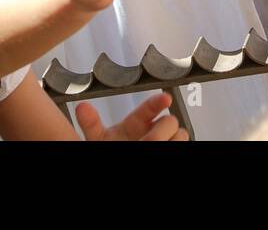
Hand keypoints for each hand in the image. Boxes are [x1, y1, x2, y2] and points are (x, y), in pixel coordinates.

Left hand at [74, 93, 188, 140]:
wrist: (119, 167)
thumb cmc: (109, 151)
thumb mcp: (98, 140)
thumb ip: (92, 124)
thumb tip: (81, 107)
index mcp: (135, 123)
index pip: (151, 107)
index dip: (158, 101)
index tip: (165, 99)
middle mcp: (152, 130)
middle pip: (170, 120)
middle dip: (163, 130)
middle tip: (151, 141)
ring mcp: (164, 140)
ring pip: (181, 134)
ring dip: (172, 139)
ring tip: (159, 145)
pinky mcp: (173, 147)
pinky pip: (185, 143)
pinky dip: (177, 144)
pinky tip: (167, 147)